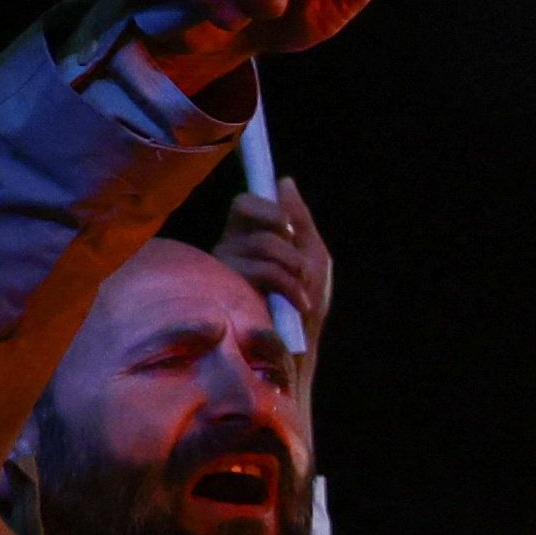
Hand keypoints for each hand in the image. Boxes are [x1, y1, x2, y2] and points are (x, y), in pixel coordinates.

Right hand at [217, 179, 334, 360]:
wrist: (296, 352)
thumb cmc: (304, 308)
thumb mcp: (313, 259)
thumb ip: (300, 221)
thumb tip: (284, 182)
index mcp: (248, 239)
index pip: (245, 204)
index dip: (266, 207)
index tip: (289, 226)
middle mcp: (229, 249)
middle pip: (244, 208)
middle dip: (283, 231)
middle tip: (300, 260)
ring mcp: (223, 268)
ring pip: (262, 241)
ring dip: (294, 266)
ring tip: (302, 293)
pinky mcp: (224, 289)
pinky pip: (263, 268)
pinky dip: (290, 284)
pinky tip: (297, 304)